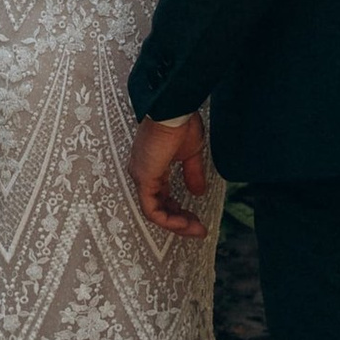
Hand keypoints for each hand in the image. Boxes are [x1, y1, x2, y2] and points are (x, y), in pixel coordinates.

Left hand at [130, 110, 210, 237]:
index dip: (179, 211)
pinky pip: (152, 210)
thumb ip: (192, 174)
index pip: (162, 197)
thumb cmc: (181, 124)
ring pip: (154, 212)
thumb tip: (198, 192)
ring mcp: (141, 177)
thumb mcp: (191, 154)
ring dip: (176, 224)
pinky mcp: (143, 179)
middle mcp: (143, 174)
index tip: (197, 219)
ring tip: (195, 229)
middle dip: (180, 222)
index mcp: (153, 167)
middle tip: (198, 229)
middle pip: (158, 208)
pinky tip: (184, 223)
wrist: (174, 111)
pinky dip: (168, 220)